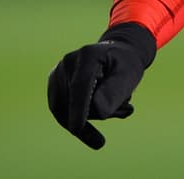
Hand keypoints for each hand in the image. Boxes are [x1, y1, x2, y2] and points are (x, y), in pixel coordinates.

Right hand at [47, 22, 155, 148]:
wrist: (117, 55)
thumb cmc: (125, 64)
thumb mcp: (129, 74)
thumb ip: (115, 91)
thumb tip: (98, 110)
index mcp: (88, 55)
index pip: (80, 85)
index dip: (78, 107)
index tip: (77, 128)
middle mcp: (67, 63)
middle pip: (74, 102)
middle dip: (99, 114)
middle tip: (127, 109)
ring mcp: (57, 75)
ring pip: (66, 111)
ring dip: (92, 117)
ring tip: (120, 108)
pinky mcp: (54, 87)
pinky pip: (63, 112)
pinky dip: (82, 118)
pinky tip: (103, 118)